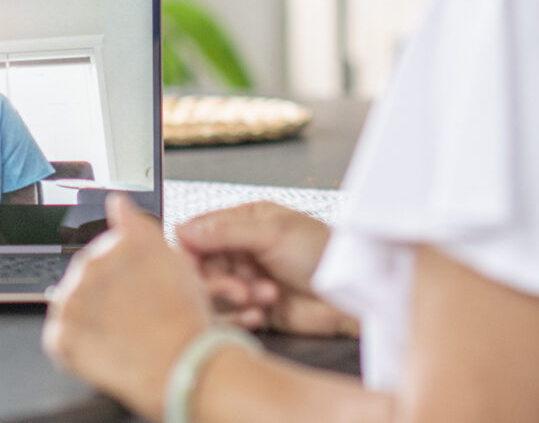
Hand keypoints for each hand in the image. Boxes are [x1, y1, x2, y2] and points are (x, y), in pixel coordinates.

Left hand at [43, 194, 212, 419]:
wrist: (183, 364)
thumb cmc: (186, 318)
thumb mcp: (175, 259)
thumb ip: (138, 226)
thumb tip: (117, 201)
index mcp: (118, 241)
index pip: (108, 247)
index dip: (124, 271)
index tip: (136, 290)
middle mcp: (91, 264)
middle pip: (89, 275)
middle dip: (107, 293)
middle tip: (135, 315)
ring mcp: (72, 300)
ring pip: (73, 303)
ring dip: (91, 316)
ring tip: (122, 333)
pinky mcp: (61, 335)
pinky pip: (61, 337)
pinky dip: (78, 344)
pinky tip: (105, 347)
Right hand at [177, 201, 357, 337]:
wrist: (354, 297)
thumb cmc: (326, 253)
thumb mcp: (273, 234)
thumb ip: (225, 232)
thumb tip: (185, 228)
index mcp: (247, 221)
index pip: (201, 232)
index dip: (192, 249)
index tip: (192, 263)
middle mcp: (244, 250)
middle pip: (203, 266)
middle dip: (218, 280)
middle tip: (237, 287)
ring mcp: (249, 279)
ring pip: (216, 293)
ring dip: (234, 298)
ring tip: (262, 297)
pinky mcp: (256, 308)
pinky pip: (232, 315)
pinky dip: (240, 317)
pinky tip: (260, 313)